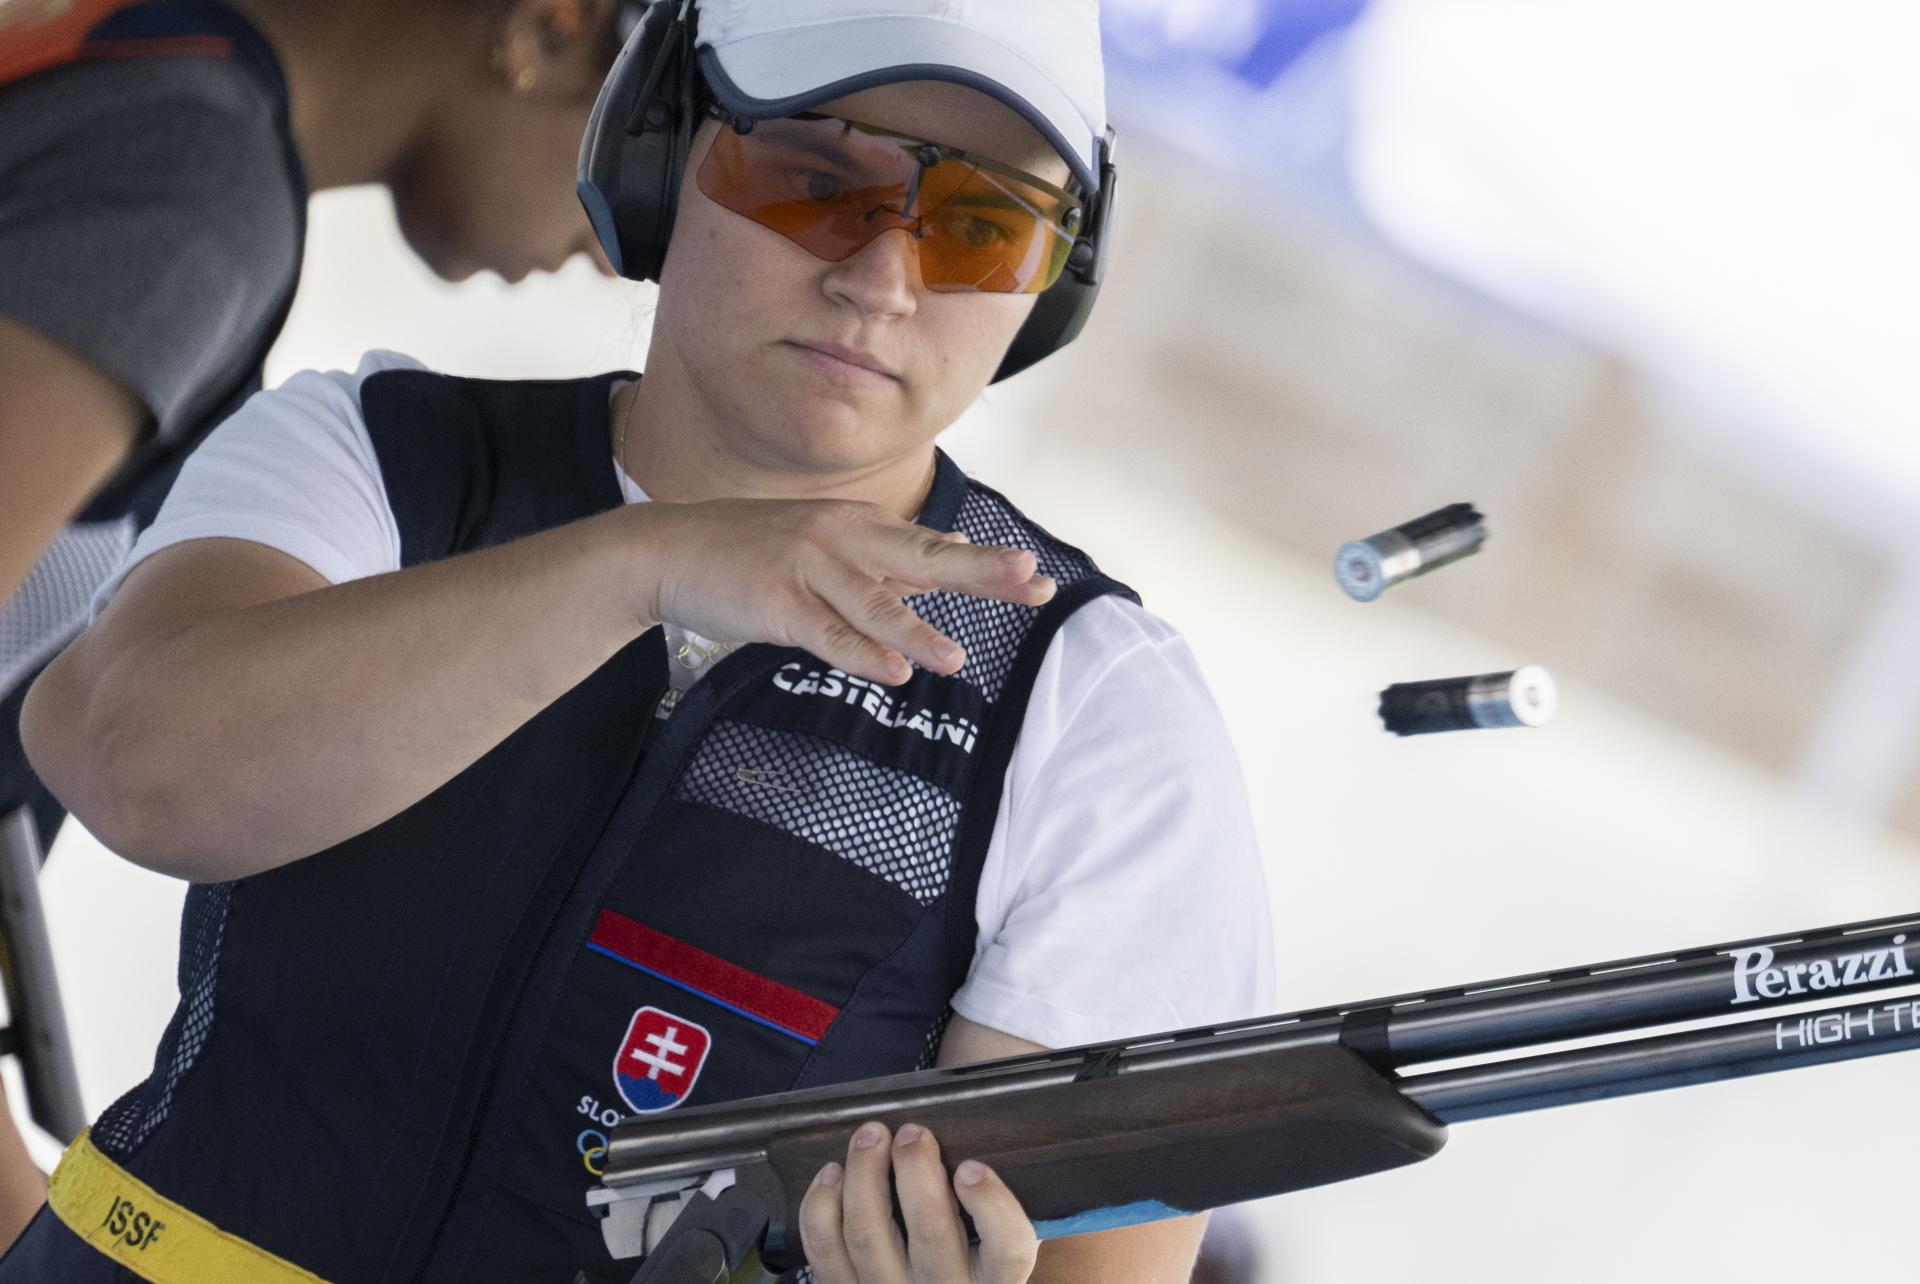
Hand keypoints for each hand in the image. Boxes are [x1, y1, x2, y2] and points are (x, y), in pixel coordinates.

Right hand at [628, 499, 1054, 684]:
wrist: (667, 550)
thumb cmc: (753, 554)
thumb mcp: (827, 545)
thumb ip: (887, 557)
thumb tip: (952, 552)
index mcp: (859, 530)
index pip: (934, 550)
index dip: (987, 566)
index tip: (1038, 578)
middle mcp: (840, 541)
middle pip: (919, 559)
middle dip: (977, 572)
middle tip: (1027, 580)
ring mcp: (806, 569)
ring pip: (871, 603)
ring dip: (915, 631)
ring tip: (955, 660)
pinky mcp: (773, 602)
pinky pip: (822, 632)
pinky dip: (857, 653)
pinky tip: (891, 671)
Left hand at [799, 1121, 1037, 1283]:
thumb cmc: (955, 1269)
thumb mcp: (987, 1250)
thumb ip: (988, 1211)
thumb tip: (964, 1144)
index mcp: (992, 1281)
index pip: (1008, 1248)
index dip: (991, 1204)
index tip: (971, 1167)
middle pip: (930, 1229)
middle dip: (915, 1168)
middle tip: (912, 1133)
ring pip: (868, 1233)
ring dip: (864, 1174)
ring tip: (870, 1136)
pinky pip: (825, 1250)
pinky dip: (821, 1205)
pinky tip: (833, 1174)